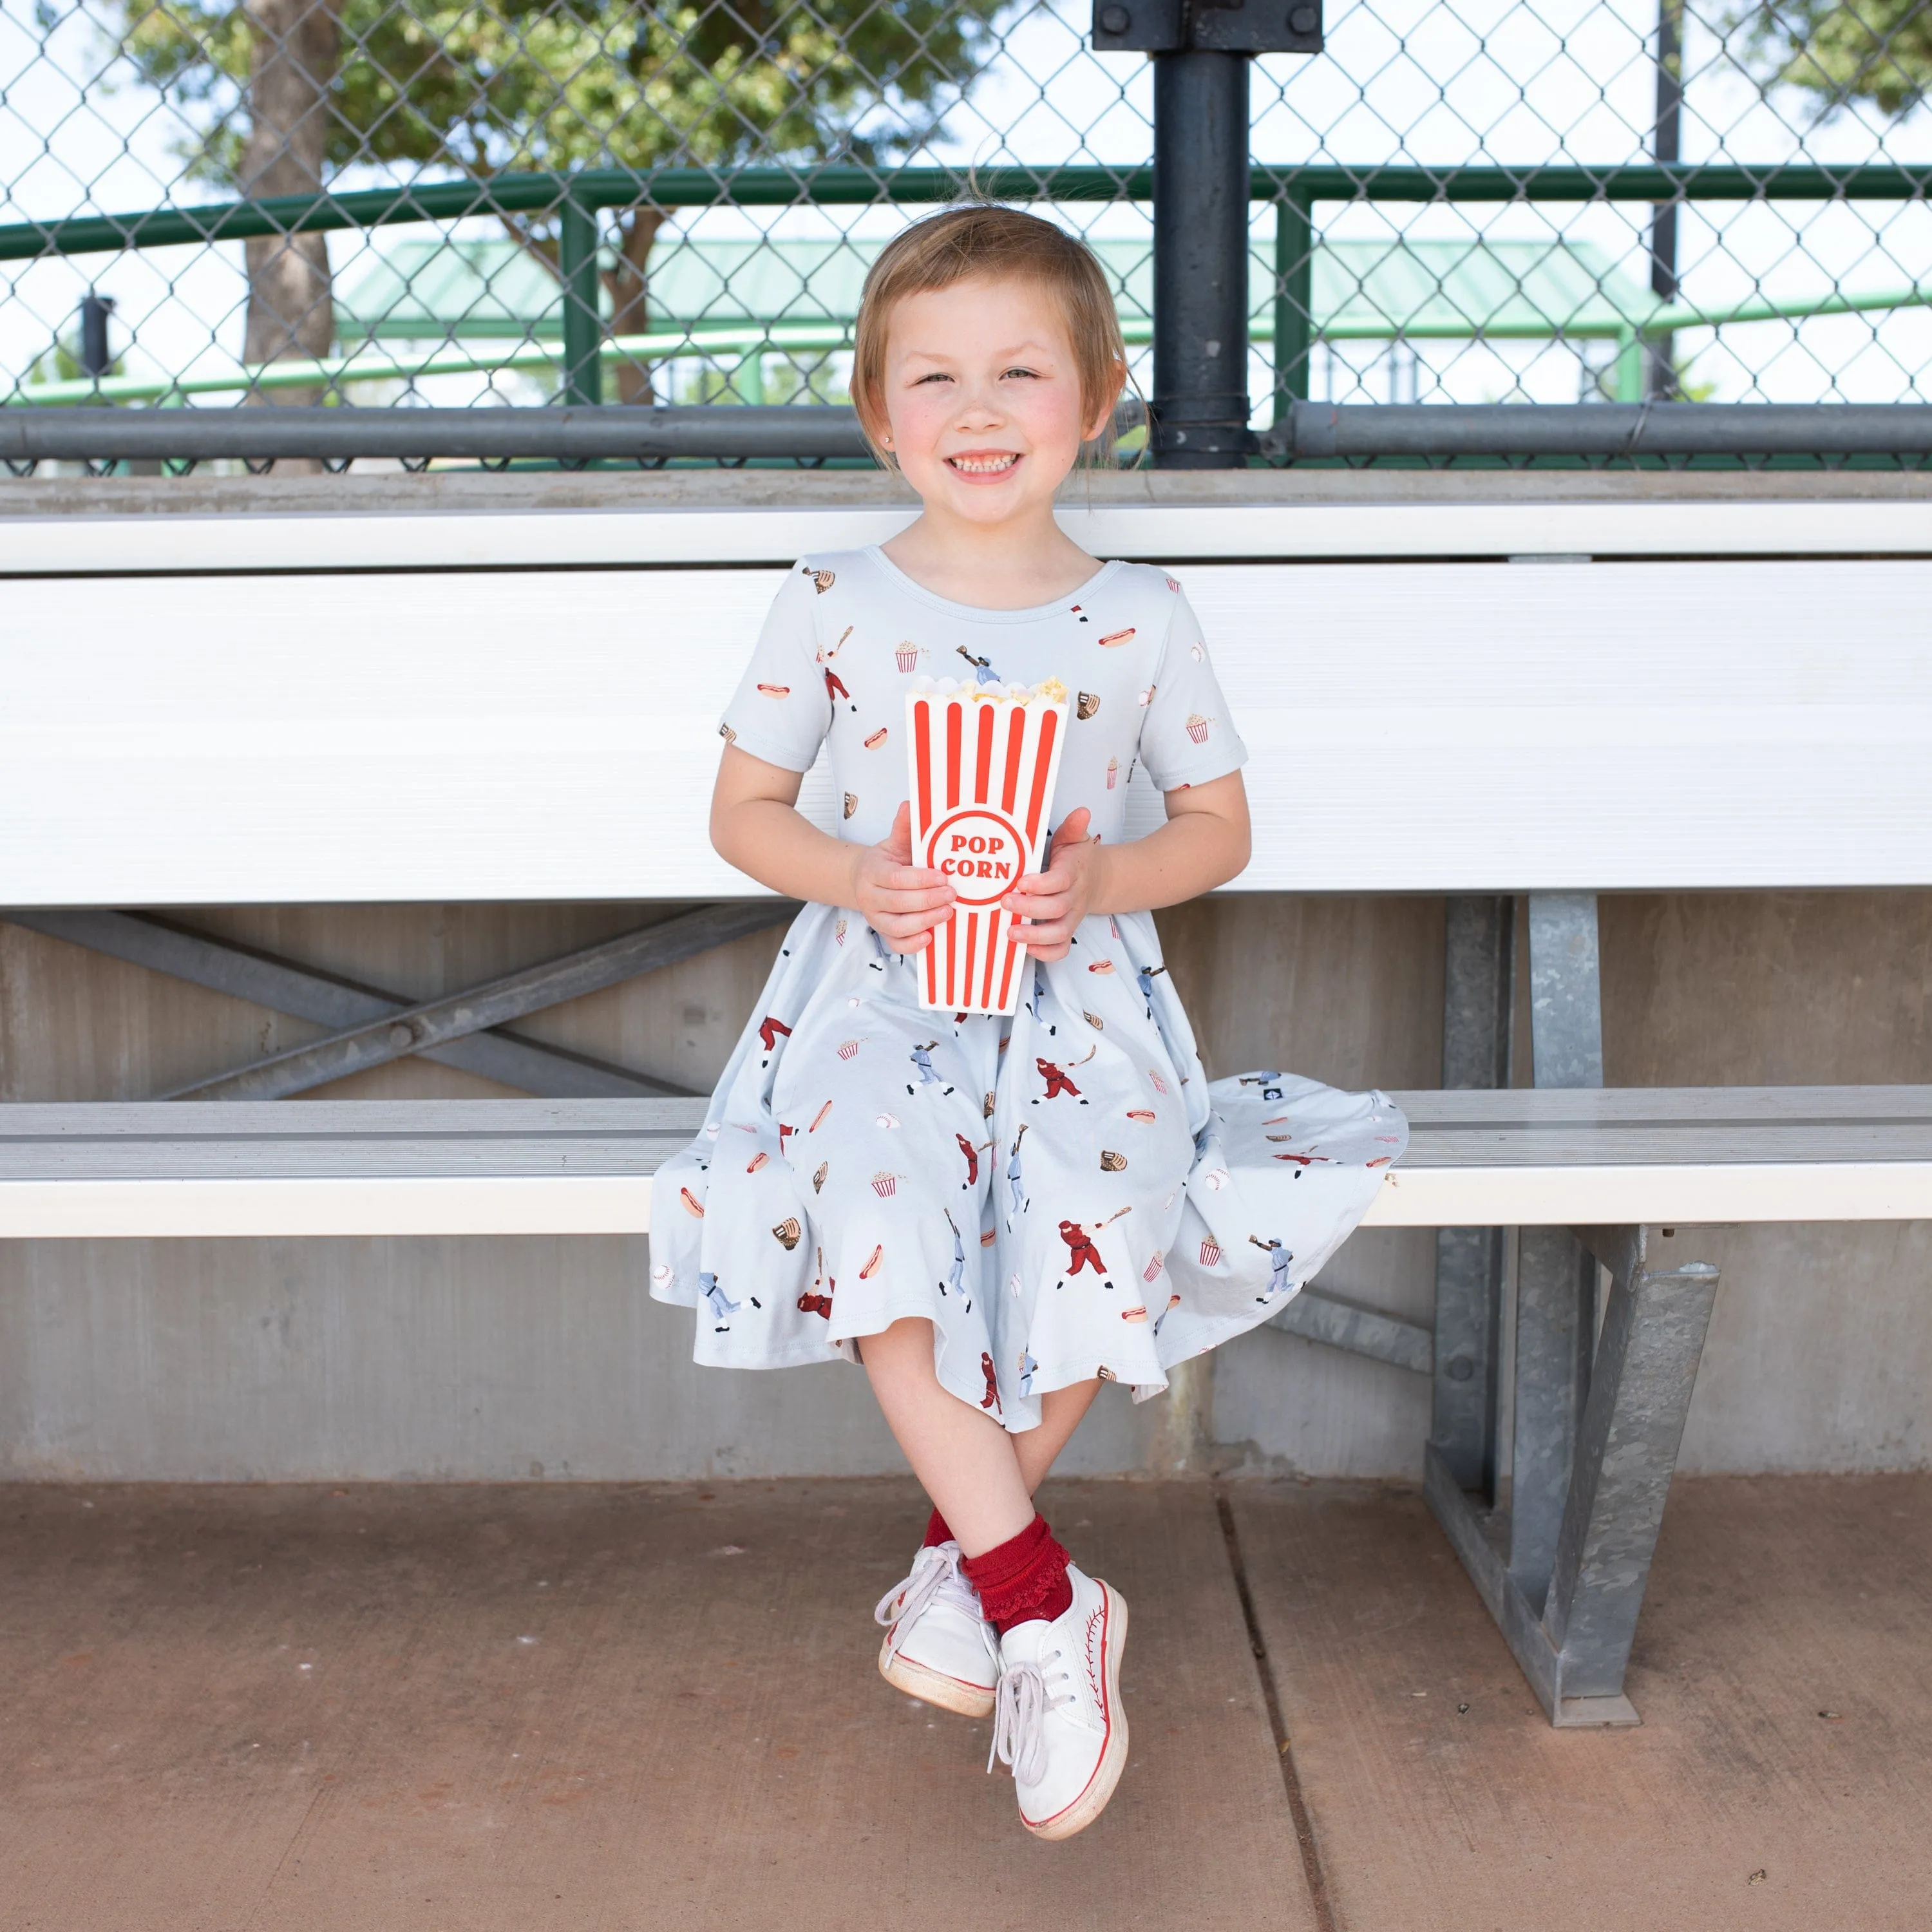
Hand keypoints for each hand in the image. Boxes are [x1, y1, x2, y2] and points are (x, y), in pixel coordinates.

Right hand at [851, 801, 955, 952]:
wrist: (865, 880)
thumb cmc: (888, 861)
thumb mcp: (895, 842)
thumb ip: (904, 827)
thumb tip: (910, 804)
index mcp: (873, 872)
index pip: (897, 879)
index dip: (921, 880)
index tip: (943, 877)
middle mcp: (870, 897)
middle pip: (898, 903)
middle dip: (928, 900)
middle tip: (953, 894)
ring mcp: (875, 918)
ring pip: (898, 926)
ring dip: (925, 921)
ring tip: (948, 912)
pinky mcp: (883, 933)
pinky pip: (896, 945)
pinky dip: (913, 944)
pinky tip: (931, 936)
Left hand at [1003, 807, 1104, 961]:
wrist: (1098, 880)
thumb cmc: (1076, 859)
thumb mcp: (1074, 839)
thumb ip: (1073, 827)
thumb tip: (1081, 812)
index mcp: (1073, 874)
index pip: (1059, 881)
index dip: (1041, 884)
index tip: (1021, 881)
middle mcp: (1073, 898)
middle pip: (1056, 908)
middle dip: (1029, 908)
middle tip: (1005, 902)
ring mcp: (1071, 917)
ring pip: (1058, 933)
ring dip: (1035, 936)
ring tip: (1010, 932)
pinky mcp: (1068, 931)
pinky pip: (1061, 949)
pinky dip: (1046, 954)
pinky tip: (1026, 949)